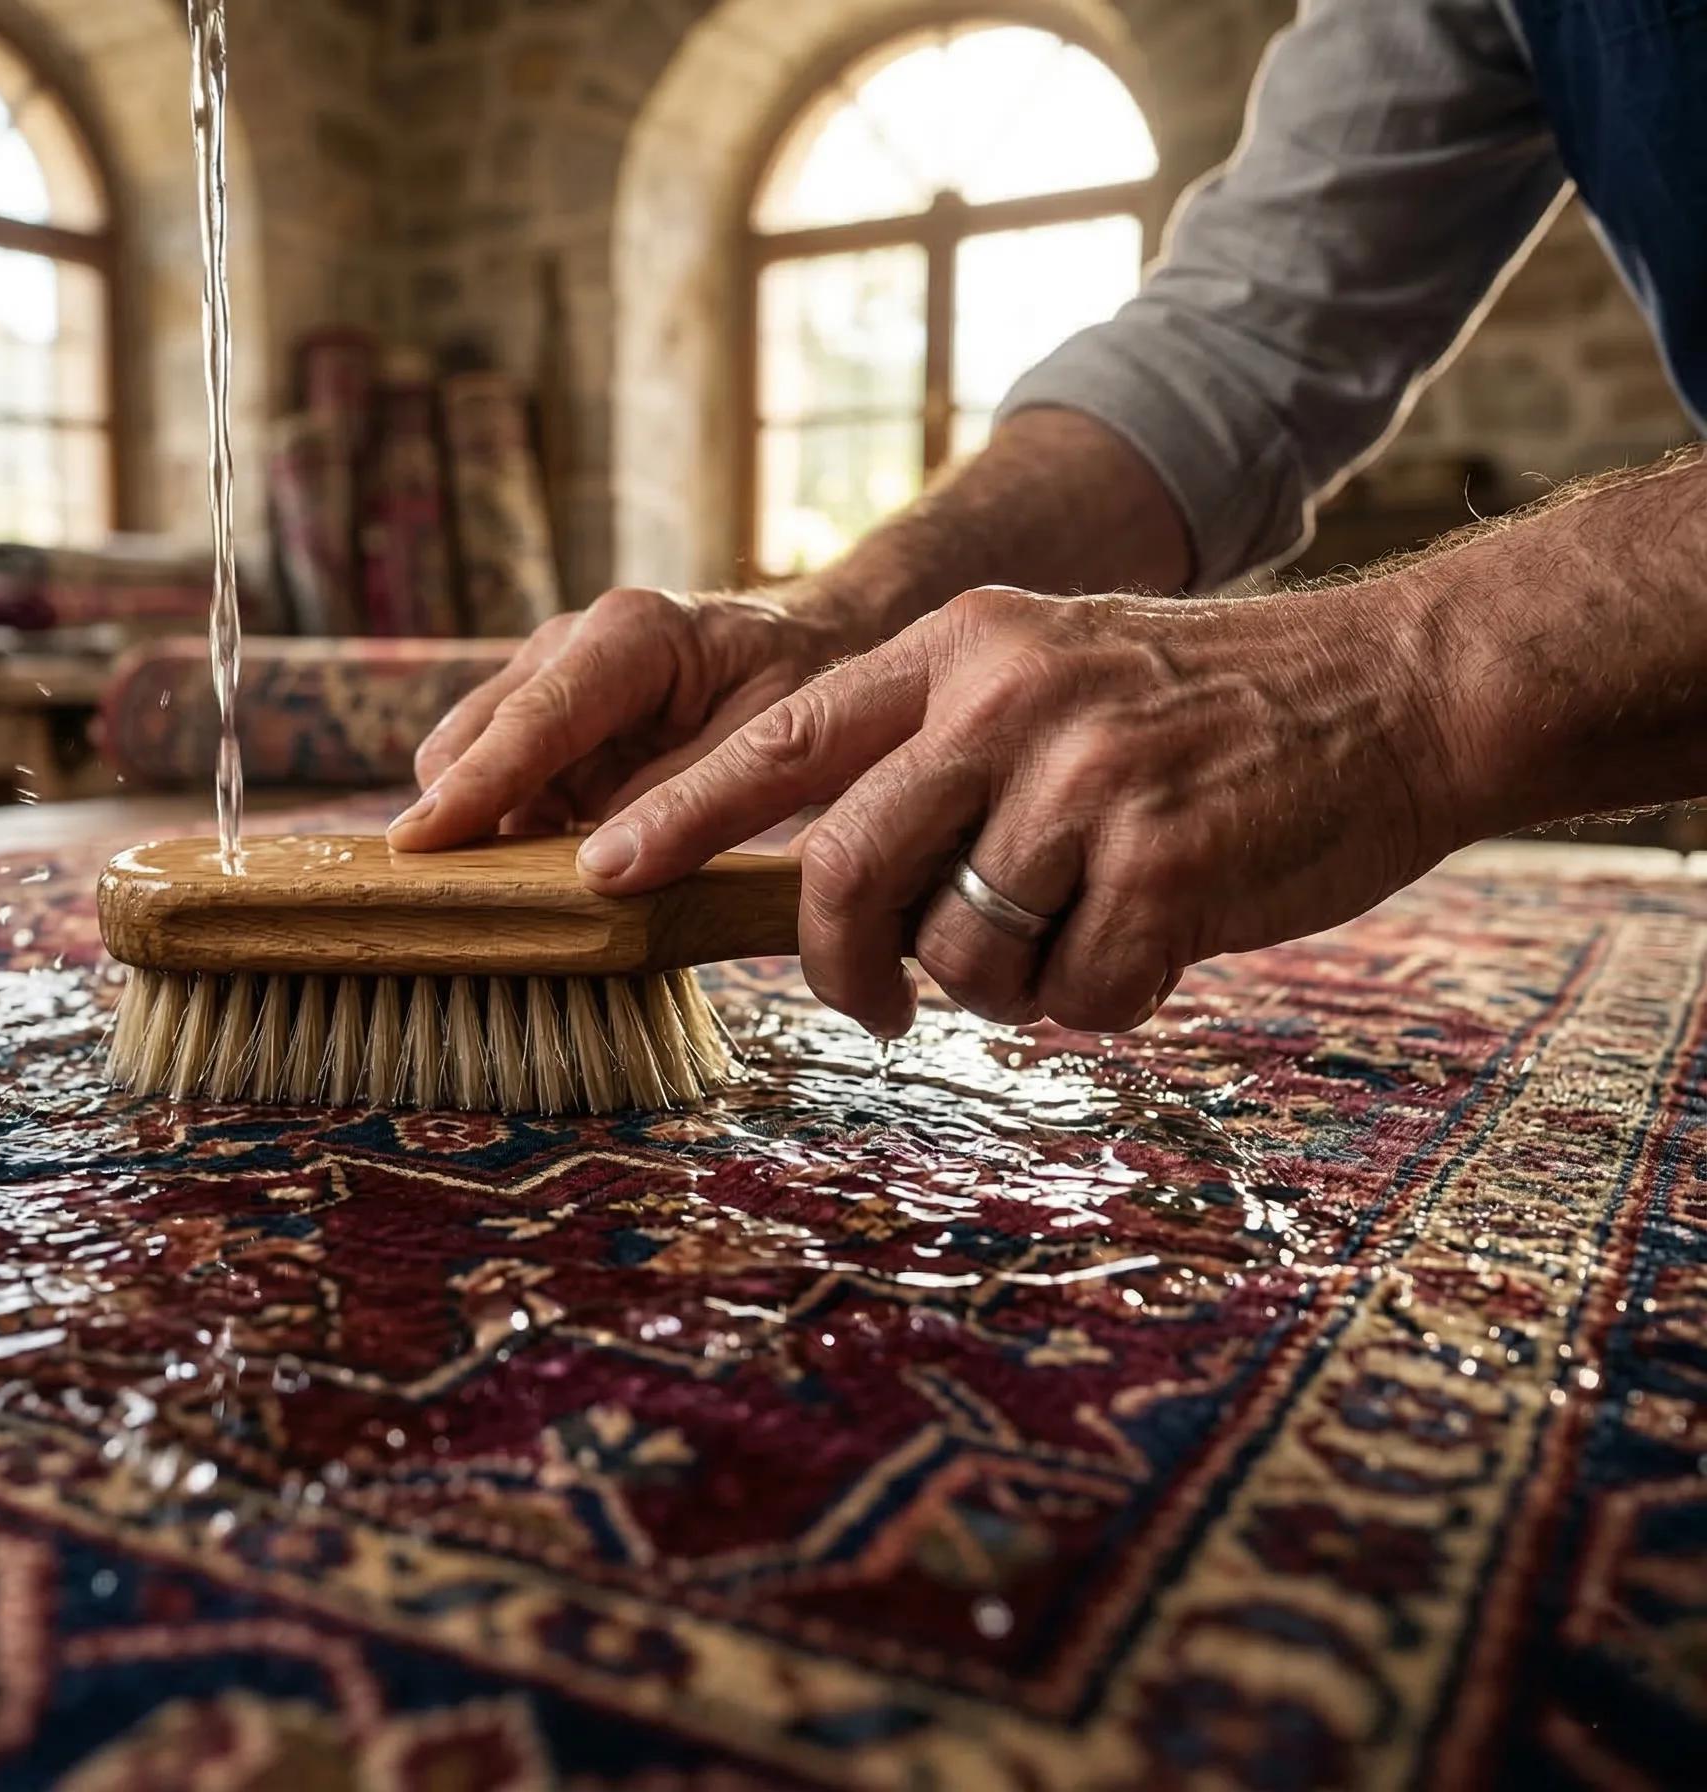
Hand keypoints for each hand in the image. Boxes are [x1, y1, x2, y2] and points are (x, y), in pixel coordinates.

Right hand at [387, 587, 853, 845]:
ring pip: (467, 758)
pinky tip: (546, 864)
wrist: (800, 643)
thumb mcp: (772, 737)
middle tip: (461, 898)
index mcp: (630, 634)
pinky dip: (506, 828)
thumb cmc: (794, 682)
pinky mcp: (541, 719)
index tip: (418, 841)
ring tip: (519, 888)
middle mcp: (570, 643)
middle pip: (473, 735)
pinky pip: (498, 781)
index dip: (477, 785)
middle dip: (455, 812)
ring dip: (482, 826)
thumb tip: (603, 865)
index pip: (535, 718)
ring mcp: (545, 677)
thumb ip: (688, 795)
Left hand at [572, 582, 1464, 1035]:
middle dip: (842, 966)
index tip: (602, 870)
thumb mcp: (1050, 673)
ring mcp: (1087, 778)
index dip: (682, 813)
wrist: (1398, 689)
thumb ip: (937, 750)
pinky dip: (1106, 998)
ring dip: (1013, 979)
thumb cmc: (1205, 709)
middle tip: (873, 1002)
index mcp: (962, 646)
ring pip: (962, 953)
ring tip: (1084, 927)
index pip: (784, 736)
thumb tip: (821, 880)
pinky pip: (1074, 995)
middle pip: (843, 871)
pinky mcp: (1164, 863)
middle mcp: (1008, 698)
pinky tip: (1157, 940)